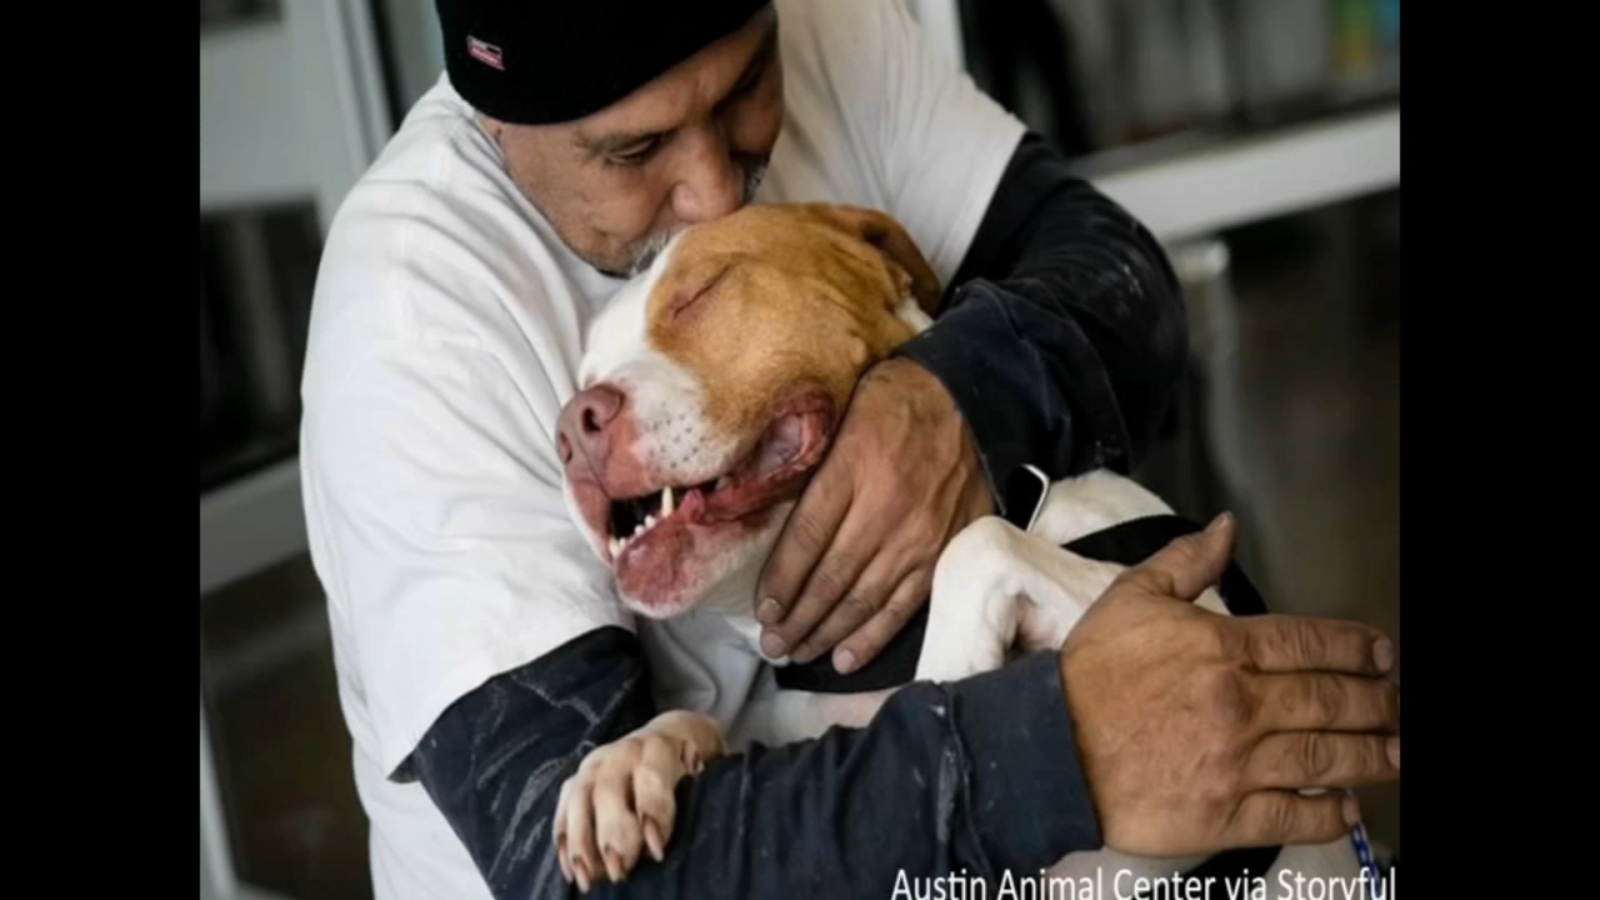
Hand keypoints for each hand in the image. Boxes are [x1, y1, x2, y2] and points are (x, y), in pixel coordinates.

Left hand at [756, 357, 993, 672]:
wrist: (973, 402)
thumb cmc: (897, 402)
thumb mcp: (844, 413)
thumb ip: (812, 462)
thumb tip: (763, 501)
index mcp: (853, 468)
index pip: (806, 538)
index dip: (780, 580)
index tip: (762, 609)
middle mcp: (885, 509)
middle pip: (830, 577)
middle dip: (795, 618)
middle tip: (771, 644)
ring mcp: (918, 537)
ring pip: (862, 599)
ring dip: (824, 633)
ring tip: (796, 653)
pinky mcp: (944, 553)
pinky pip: (904, 606)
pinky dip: (872, 636)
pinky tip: (844, 658)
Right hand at [1060, 513, 1399, 857]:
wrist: (1049, 748)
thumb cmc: (1087, 676)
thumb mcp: (1129, 599)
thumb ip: (1185, 562)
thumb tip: (1225, 528)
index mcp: (1224, 649)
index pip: (1311, 643)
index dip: (1357, 648)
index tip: (1382, 655)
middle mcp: (1243, 706)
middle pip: (1333, 702)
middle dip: (1379, 704)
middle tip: (1399, 705)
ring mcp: (1239, 764)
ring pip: (1327, 758)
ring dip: (1371, 757)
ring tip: (1395, 756)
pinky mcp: (1226, 815)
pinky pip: (1293, 815)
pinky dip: (1327, 813)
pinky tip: (1344, 807)